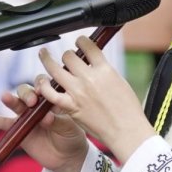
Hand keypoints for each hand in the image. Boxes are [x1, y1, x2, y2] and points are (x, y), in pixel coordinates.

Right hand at [0, 84, 89, 171]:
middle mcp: (37, 104)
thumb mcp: (69, 128)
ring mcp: (26, 116)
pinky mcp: (18, 130)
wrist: (67, 157)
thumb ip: (57, 121)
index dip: (42, 85)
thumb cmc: (72, 137)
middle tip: (32, 101)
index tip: (43, 92)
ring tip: (5, 97)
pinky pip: (3, 124)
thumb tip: (45, 117)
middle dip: (27, 94)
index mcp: (52, 98)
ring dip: (10, 100)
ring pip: (15, 104)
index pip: (44, 85)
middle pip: (27, 91)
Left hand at [36, 37, 153, 163]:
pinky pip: (51, 94)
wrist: (126, 131)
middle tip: (67, 57)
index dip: (81, 41)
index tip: (79, 42)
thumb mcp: (120, 82)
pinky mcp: (71, 107)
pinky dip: (44, 86)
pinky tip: (43, 81)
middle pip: (69, 56)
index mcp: (105, 70)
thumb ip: (105, 71)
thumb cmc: (128, 110)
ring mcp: (78, 92)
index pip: (88, 46)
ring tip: (44, 55)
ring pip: (55, 69)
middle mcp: (89, 78)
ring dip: (47, 60)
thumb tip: (96, 64)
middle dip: (67, 54)